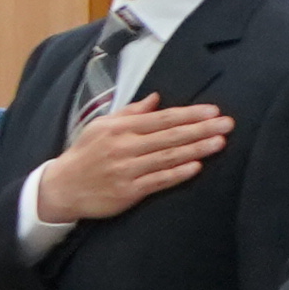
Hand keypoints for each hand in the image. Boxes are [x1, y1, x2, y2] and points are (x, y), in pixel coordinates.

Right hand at [29, 101, 229, 227]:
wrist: (61, 188)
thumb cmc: (84, 155)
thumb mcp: (101, 127)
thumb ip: (130, 112)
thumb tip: (156, 98)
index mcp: (119, 128)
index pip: (162, 118)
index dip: (189, 114)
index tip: (213, 110)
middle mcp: (123, 147)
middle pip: (170, 136)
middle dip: (201, 128)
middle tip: (227, 123)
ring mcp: (126, 170)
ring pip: (167, 157)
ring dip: (196, 149)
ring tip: (219, 142)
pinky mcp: (127, 191)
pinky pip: (158, 181)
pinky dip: (177, 173)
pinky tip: (196, 167)